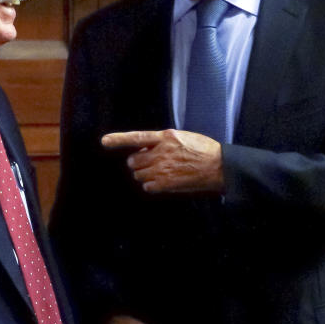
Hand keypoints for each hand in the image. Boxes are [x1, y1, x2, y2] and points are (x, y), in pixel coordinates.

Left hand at [102, 129, 223, 192]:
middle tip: (151, 162)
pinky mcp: (166, 184)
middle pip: (134, 160)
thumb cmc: (204, 150)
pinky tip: (162, 181)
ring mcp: (162, 169)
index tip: (105, 141)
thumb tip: (146, 147)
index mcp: (166, 137)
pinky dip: (151, 185)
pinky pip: (147, 186)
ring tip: (160, 172)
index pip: (137, 137)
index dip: (119, 139)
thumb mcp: (183, 137)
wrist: (219, 167)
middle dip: (138, 162)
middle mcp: (160, 152)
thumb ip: (162, 141)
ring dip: (144, 174)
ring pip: (139, 174)